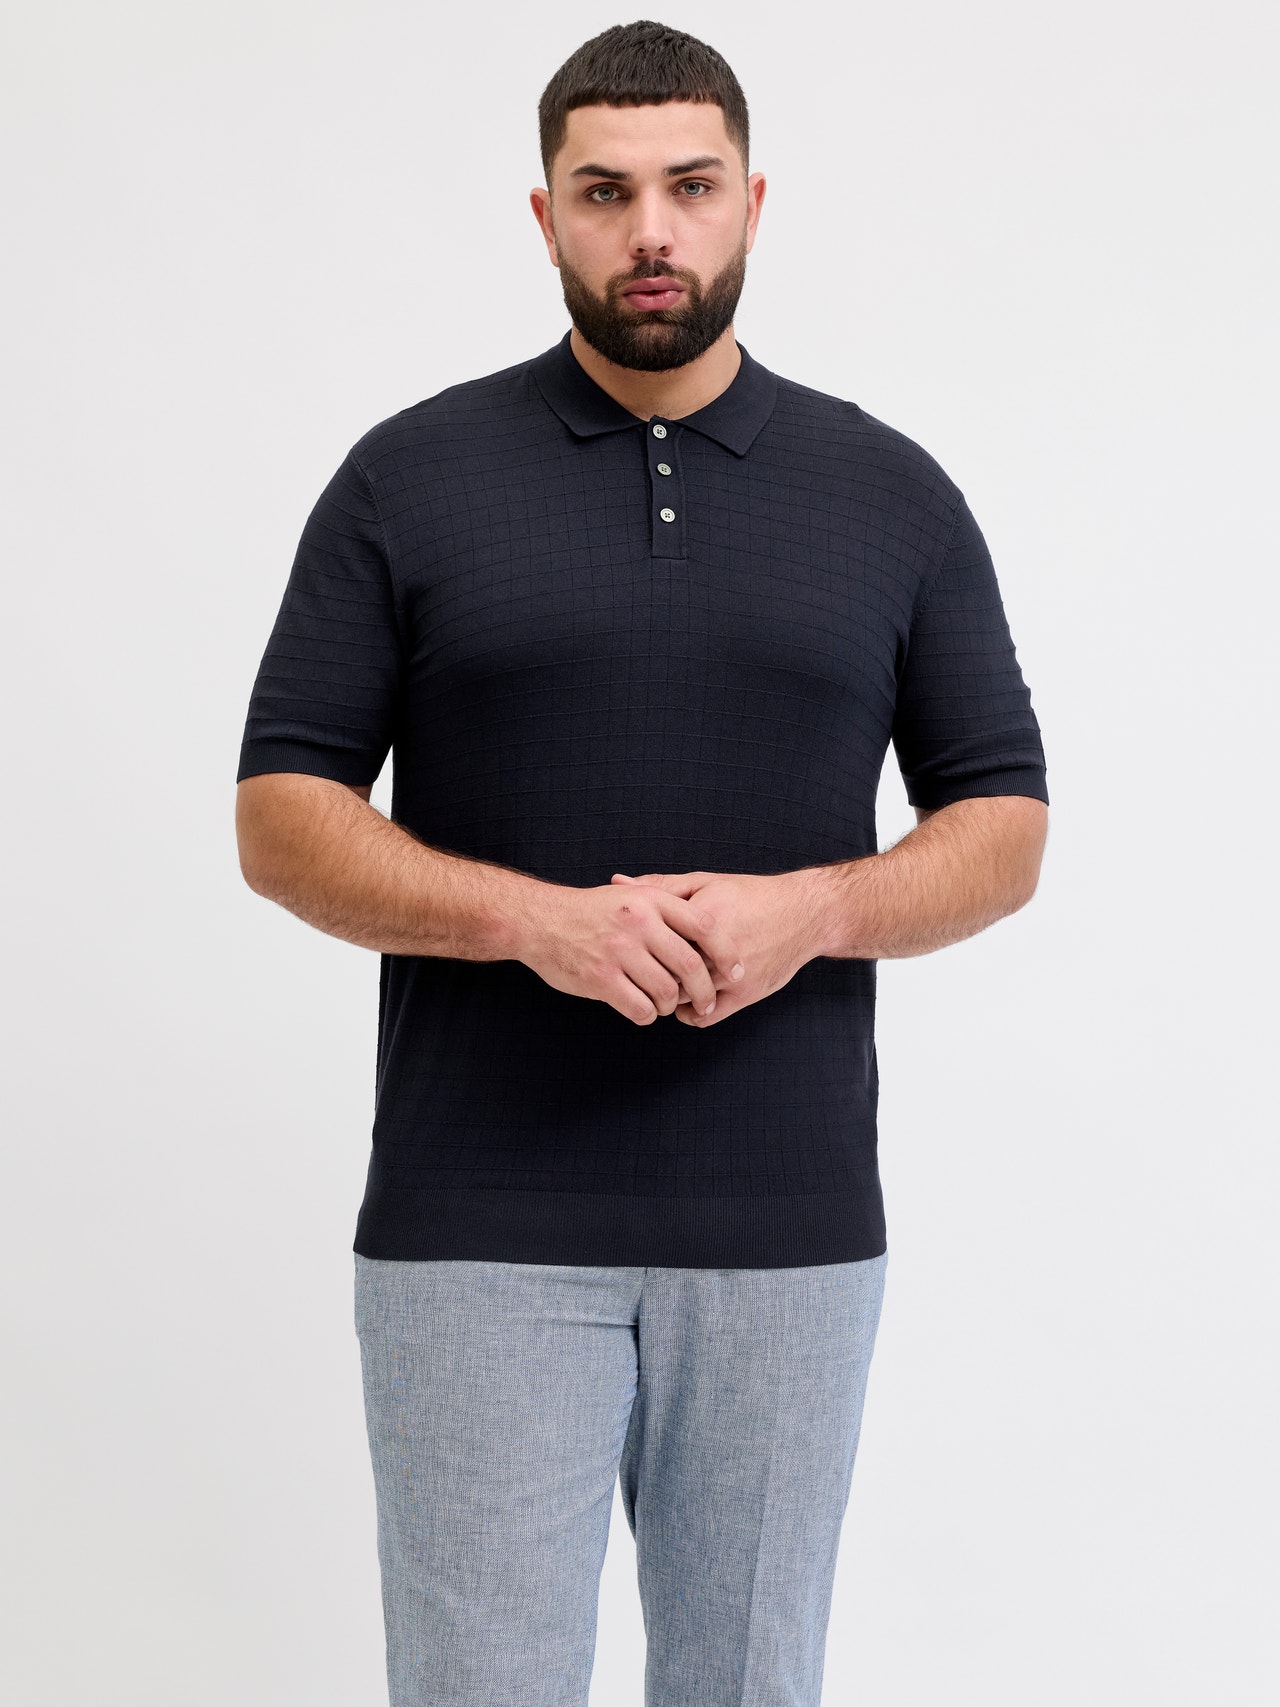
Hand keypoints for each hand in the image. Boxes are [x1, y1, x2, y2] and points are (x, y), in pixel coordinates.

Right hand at [518, 880, 747, 1025]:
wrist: (541, 921)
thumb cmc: (591, 911)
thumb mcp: (631, 895)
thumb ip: (666, 906)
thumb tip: (711, 928)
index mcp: (651, 901)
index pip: (704, 926)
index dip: (727, 953)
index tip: (736, 972)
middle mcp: (638, 923)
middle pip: (691, 965)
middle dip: (706, 991)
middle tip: (707, 1002)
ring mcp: (619, 952)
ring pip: (667, 992)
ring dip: (672, 1005)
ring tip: (666, 1004)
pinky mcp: (601, 979)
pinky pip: (640, 1008)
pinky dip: (648, 1015)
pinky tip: (643, 1010)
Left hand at [609, 869, 820, 1026]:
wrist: (804, 914)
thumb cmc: (750, 896)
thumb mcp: (705, 883)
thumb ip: (660, 886)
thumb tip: (619, 882)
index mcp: (703, 919)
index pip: (653, 941)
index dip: (635, 947)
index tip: (628, 945)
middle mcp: (717, 950)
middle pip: (664, 972)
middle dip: (649, 973)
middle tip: (639, 969)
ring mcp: (732, 976)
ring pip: (682, 996)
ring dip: (667, 994)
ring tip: (662, 983)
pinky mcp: (746, 995)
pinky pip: (704, 1017)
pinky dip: (688, 1013)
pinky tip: (684, 1001)